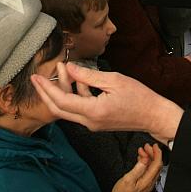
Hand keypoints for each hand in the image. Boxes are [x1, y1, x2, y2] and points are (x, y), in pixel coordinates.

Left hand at [31, 62, 183, 143]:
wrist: (154, 115)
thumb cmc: (139, 97)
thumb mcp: (114, 80)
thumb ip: (89, 75)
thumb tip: (70, 68)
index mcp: (93, 111)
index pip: (61, 101)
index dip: (47, 88)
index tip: (37, 77)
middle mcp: (89, 121)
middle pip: (58, 109)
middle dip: (45, 93)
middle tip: (36, 78)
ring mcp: (92, 123)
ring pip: (68, 109)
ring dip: (62, 89)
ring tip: (63, 68)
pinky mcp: (96, 121)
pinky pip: (79, 108)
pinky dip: (75, 94)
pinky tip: (77, 78)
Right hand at [108, 144, 162, 191]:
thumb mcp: (127, 179)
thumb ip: (137, 168)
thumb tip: (145, 158)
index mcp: (147, 180)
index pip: (157, 164)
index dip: (157, 153)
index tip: (154, 146)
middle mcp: (149, 182)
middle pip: (156, 165)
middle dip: (153, 153)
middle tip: (146, 146)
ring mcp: (147, 183)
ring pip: (152, 167)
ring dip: (149, 157)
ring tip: (142, 150)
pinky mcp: (143, 183)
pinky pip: (148, 170)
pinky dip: (145, 162)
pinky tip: (140, 159)